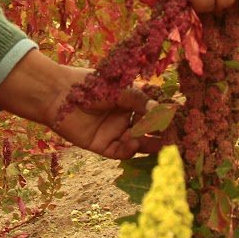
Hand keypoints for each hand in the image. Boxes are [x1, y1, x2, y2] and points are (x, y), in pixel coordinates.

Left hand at [0, 51, 163, 158]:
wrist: (58, 95)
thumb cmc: (89, 85)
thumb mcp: (117, 89)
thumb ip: (138, 100)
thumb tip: (160, 109)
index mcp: (130, 100)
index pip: (152, 109)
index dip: (165, 114)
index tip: (180, 117)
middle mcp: (125, 118)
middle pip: (147, 129)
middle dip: (161, 134)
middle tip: (176, 138)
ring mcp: (114, 132)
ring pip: (137, 143)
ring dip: (149, 145)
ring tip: (163, 146)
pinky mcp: (103, 146)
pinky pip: (121, 152)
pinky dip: (129, 150)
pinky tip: (133, 143)